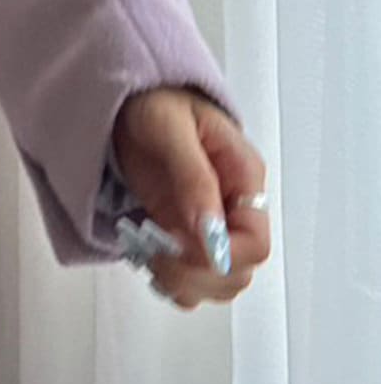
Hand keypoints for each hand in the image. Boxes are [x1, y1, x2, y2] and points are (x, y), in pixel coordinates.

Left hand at [111, 87, 271, 309]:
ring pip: (215, 284)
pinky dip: (166, 279)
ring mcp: (207, 225)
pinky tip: (145, 255)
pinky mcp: (181, 234)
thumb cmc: (153, 101)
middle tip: (155, 251)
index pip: (255, 245)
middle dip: (195, 275)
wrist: (129, 99)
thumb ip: (193, 177)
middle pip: (238, 274)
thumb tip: (208, 230)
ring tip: (147, 252)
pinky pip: (188, 278)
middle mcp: (232, 209)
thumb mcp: (169, 128)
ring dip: (179, 282)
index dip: (219, 258)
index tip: (177, 244)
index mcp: (242, 179)